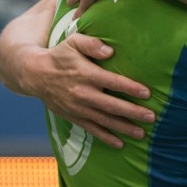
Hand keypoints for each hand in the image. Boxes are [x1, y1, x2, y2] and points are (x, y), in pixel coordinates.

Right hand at [27, 33, 153, 148]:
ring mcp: (78, 108)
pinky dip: (106, 138)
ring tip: (142, 133)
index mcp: (86, 74)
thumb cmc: (60, 56)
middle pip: (112, 105)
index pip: (112, 82)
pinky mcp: (74, 117)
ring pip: (104, 120)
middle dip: (133, 112)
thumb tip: (110, 50)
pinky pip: (92, 130)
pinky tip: (120, 144)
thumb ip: (91, 43)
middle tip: (152, 117)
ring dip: (124, 128)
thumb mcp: (73, 42)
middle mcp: (83, 93)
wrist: (34, 75)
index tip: (147, 93)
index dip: (130, 88)